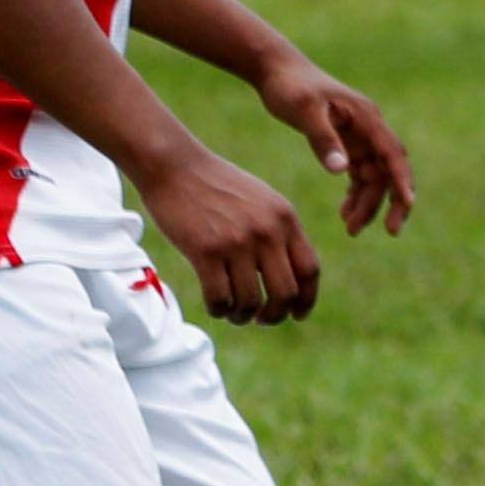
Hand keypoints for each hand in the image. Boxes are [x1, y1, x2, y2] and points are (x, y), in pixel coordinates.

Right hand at [140, 141, 321, 324]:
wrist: (175, 166)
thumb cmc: (216, 186)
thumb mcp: (262, 201)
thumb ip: (279, 233)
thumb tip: (290, 276)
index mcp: (285, 219)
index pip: (310, 270)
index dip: (307, 300)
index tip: (297, 314)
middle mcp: (267, 231)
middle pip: (286, 292)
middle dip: (276, 315)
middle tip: (262, 319)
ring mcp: (237, 241)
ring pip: (252, 300)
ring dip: (244, 315)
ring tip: (235, 314)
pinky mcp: (205, 250)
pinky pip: (220, 297)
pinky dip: (220, 310)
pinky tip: (216, 307)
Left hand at [255, 59, 417, 240]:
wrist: (276, 70)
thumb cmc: (290, 87)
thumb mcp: (304, 112)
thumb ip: (323, 140)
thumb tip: (342, 171)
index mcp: (367, 118)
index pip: (393, 154)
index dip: (402, 181)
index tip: (406, 206)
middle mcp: (369, 129)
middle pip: (389, 171)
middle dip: (389, 202)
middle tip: (389, 231)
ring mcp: (359, 137)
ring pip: (374, 177)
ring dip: (368, 203)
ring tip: (350, 229)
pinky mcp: (346, 143)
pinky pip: (358, 175)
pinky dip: (355, 194)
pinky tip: (344, 212)